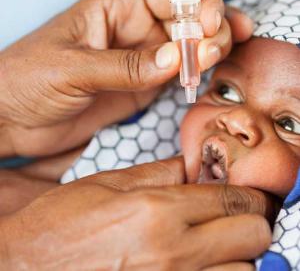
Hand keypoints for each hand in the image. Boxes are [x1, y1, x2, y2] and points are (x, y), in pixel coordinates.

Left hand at [0, 0, 252, 157]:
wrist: (12, 119)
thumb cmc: (26, 81)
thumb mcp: (73, 68)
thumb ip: (125, 66)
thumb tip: (174, 60)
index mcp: (114, 10)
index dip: (197, 4)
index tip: (212, 26)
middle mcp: (131, 32)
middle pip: (183, 20)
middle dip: (209, 29)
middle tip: (223, 46)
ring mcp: (138, 62)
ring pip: (183, 49)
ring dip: (207, 51)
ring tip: (224, 58)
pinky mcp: (138, 89)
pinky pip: (173, 78)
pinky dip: (193, 76)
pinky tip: (206, 76)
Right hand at [1, 157, 273, 269]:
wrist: (23, 268)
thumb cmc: (60, 224)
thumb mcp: (107, 184)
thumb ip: (156, 173)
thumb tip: (191, 167)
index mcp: (157, 211)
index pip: (232, 199)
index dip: (249, 194)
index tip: (249, 193)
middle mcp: (173, 252)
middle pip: (252, 236)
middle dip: (251, 222)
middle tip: (235, 216)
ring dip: (240, 256)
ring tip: (219, 244)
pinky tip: (201, 264)